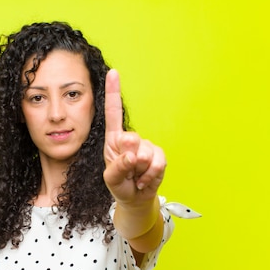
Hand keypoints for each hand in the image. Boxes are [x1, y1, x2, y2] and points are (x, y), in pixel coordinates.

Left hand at [103, 69, 165, 204]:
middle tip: (127, 170)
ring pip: (144, 154)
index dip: (113, 92)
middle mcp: (130, 138)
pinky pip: (157, 163)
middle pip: (130, 139)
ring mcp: (146, 146)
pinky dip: (150, 175)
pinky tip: (144, 179)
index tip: (113, 73)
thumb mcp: (111, 178)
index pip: (113, 113)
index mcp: (114, 139)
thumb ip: (118, 166)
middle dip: (128, 159)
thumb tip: (132, 154)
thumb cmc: (119, 184)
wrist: (135, 197)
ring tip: (135, 176)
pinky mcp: (159, 155)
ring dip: (139, 170)